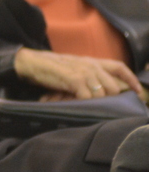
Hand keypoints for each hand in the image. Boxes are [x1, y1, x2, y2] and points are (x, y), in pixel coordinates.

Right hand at [14, 48, 141, 99]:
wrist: (33, 62)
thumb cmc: (50, 68)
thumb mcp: (73, 68)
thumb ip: (86, 76)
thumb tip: (95, 91)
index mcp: (92, 62)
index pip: (119, 67)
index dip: (130, 79)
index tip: (137, 91)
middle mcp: (92, 66)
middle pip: (113, 86)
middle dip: (111, 99)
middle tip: (104, 109)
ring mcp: (84, 72)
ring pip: (103, 93)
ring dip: (97, 104)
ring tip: (89, 110)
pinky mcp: (74, 80)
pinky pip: (88, 97)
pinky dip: (86, 104)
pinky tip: (79, 107)